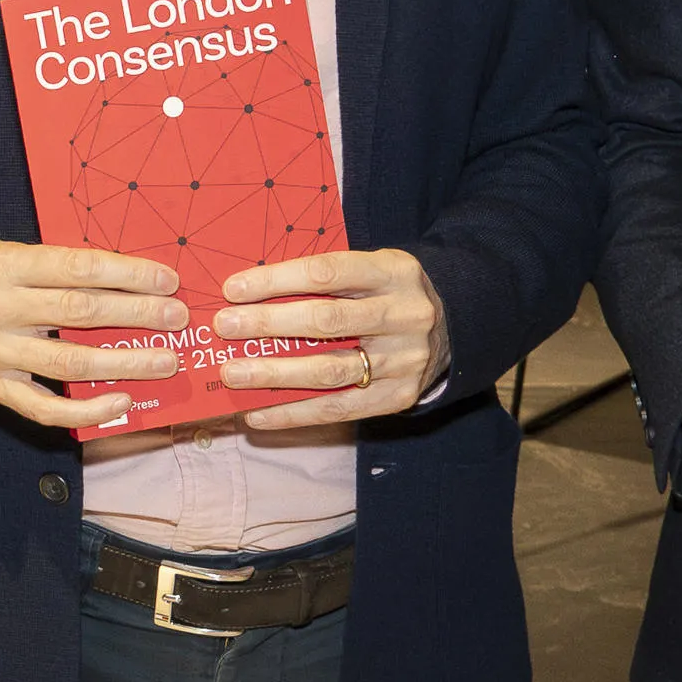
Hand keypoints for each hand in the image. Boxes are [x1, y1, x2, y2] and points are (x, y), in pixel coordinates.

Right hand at [0, 240, 185, 430]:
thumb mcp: (14, 251)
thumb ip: (63, 265)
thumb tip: (136, 281)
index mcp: (4, 265)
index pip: (78, 268)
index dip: (128, 275)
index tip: (167, 281)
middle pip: (79, 313)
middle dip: (137, 315)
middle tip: (176, 319)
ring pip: (70, 363)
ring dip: (124, 364)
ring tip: (165, 360)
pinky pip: (44, 408)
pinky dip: (87, 409)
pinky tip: (122, 401)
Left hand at [213, 248, 446, 427]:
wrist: (456, 323)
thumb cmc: (389, 291)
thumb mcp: (372, 268)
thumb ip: (324, 279)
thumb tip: (249, 296)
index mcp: (394, 272)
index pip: (328, 272)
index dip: (277, 280)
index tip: (234, 289)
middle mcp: (404, 315)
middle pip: (327, 321)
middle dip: (268, 324)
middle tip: (225, 327)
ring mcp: (405, 360)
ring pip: (330, 370)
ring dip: (274, 374)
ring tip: (232, 373)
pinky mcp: (399, 396)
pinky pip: (338, 410)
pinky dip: (293, 413)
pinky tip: (257, 413)